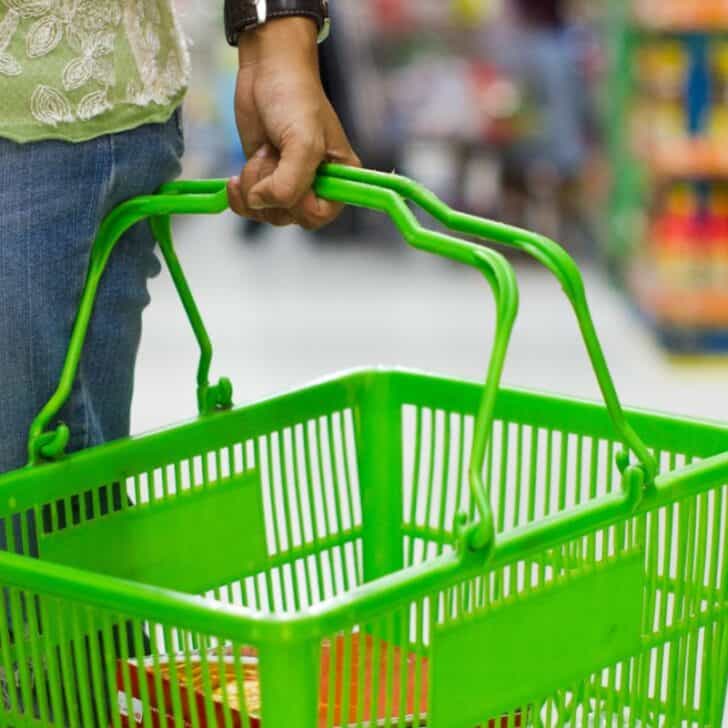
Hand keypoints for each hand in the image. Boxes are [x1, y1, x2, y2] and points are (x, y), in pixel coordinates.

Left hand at [227, 17, 359, 228]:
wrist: (268, 70)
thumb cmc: (295, 98)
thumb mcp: (302, 142)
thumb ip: (289, 183)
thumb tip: (261, 202)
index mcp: (340, 179)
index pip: (319, 215)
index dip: (297, 204)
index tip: (286, 174)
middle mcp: (316, 186)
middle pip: (290, 217)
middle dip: (271, 188)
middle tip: (273, 153)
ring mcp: (288, 184)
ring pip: (267, 213)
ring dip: (254, 185)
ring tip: (262, 152)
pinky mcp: (264, 179)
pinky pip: (250, 207)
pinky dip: (239, 195)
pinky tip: (235, 179)